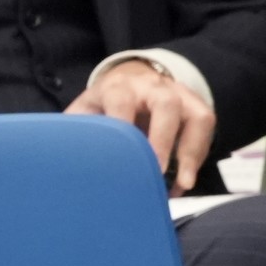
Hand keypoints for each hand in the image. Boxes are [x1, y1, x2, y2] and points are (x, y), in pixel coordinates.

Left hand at [66, 59, 217, 194]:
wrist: (133, 81)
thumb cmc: (105, 107)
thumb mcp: (86, 113)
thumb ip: (77, 132)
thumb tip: (59, 163)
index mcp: (119, 87)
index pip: (122, 101)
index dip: (123, 126)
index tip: (122, 156)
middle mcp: (153, 86)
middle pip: (166, 105)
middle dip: (163, 140)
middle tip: (157, 173)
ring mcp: (180, 94)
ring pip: (197, 116)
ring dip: (192, 151)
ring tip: (184, 184)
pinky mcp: (199, 106)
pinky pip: (207, 128)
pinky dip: (199, 155)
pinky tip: (186, 180)